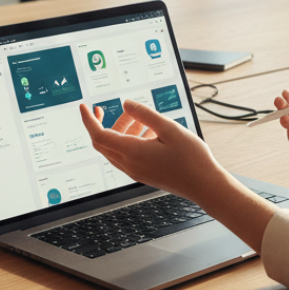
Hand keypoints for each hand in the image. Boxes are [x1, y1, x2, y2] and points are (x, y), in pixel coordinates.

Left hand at [80, 99, 224, 203]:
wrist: (203, 185)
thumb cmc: (191, 158)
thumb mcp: (169, 128)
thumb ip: (145, 114)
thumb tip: (125, 104)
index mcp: (132, 152)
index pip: (98, 135)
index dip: (89, 120)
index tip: (85, 106)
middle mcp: (129, 164)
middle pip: (103, 143)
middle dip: (103, 123)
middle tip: (107, 108)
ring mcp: (135, 171)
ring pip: (115, 149)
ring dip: (120, 131)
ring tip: (138, 118)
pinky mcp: (143, 174)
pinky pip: (126, 155)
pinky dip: (129, 141)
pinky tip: (149, 132)